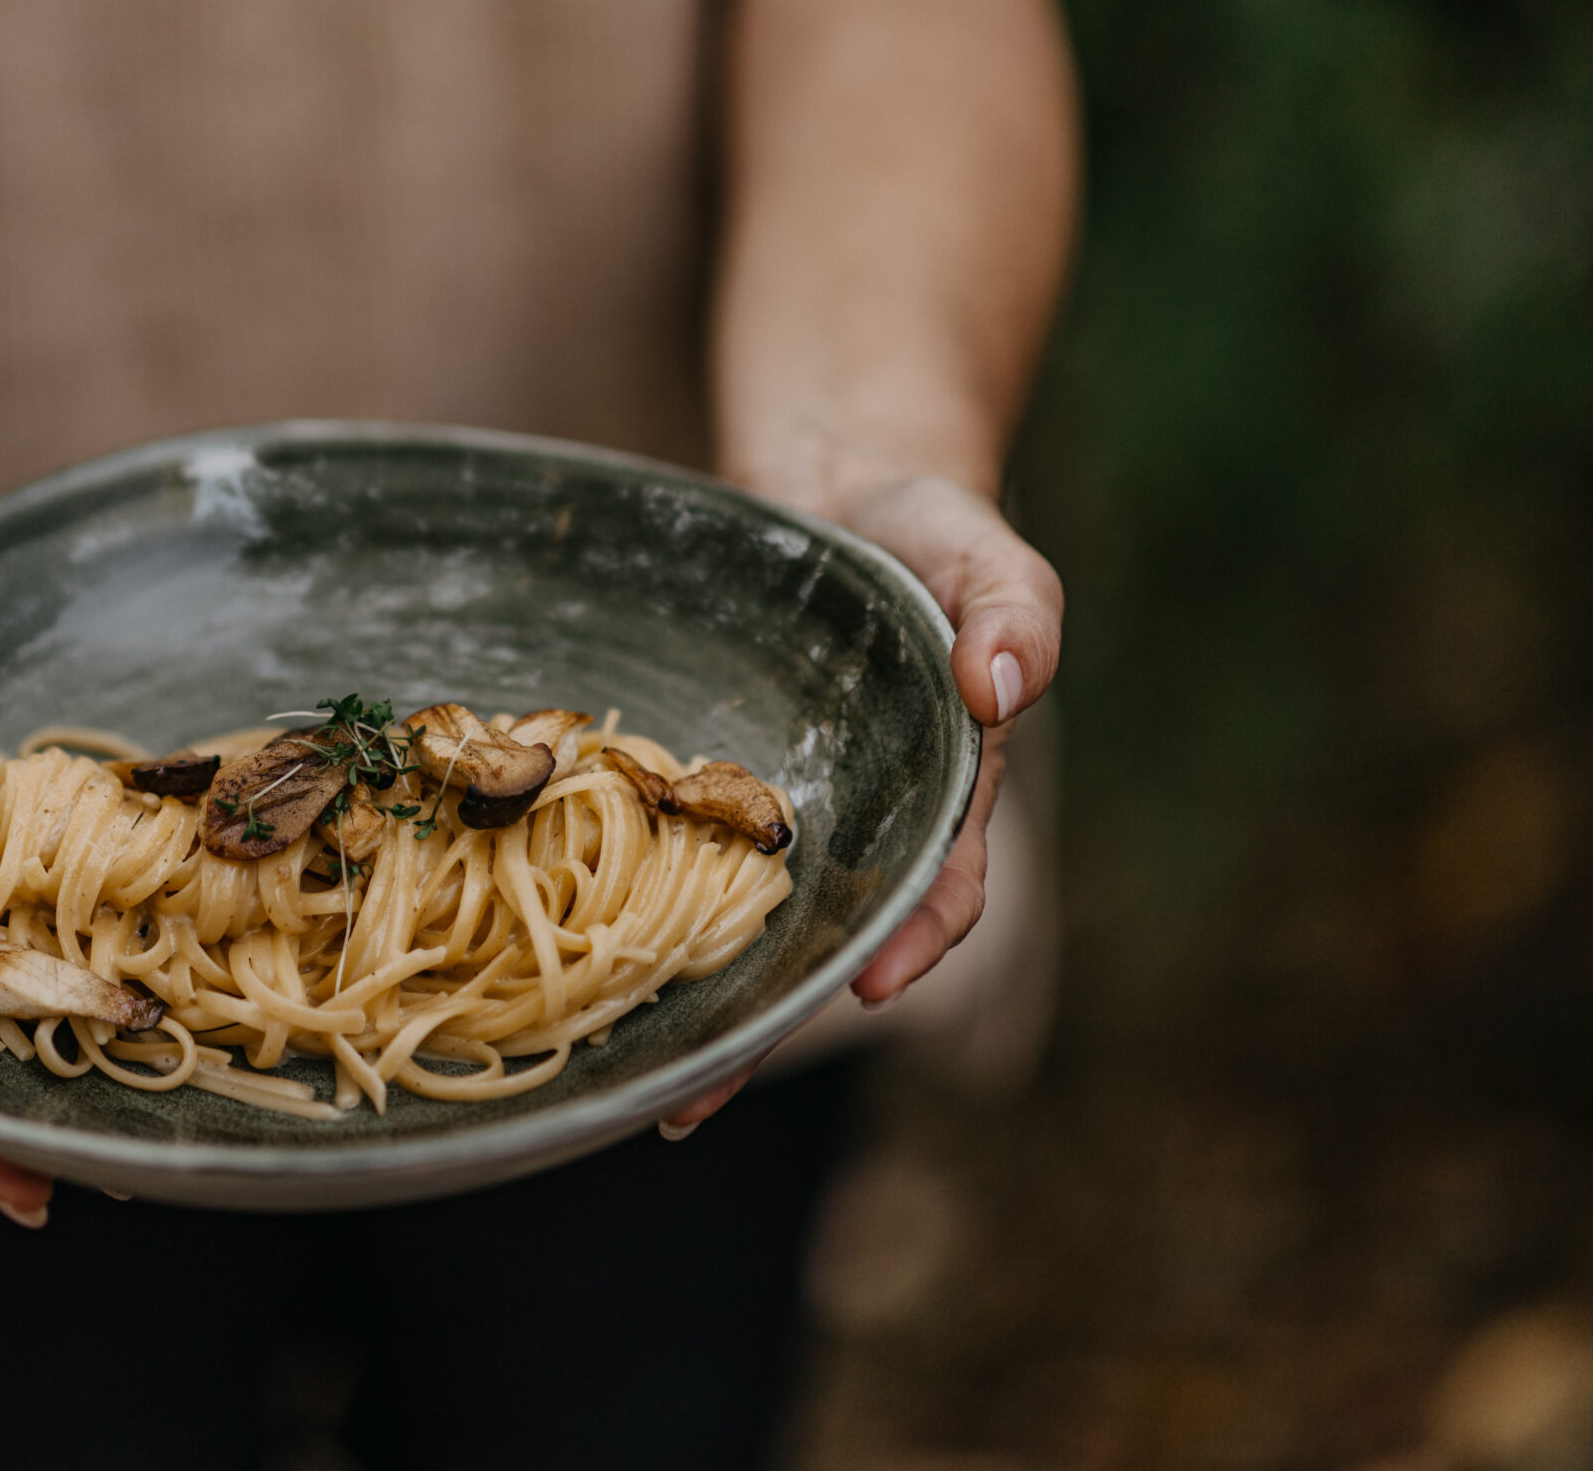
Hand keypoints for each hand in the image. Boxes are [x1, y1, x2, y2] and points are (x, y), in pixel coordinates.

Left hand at [656, 461, 1058, 1140]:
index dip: (911, 943)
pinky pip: (673, 854)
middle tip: (696, 1101)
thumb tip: (1004, 685)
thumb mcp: (986, 556)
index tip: (874, 986)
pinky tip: (578, 962)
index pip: (939, 889)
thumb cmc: (928, 534)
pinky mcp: (707, 783)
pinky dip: (633, 909)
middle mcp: (858, 826)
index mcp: (941, 794)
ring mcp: (777, 810)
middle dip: (766, 1024)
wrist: (836, 491)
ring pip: (738, 924)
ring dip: (692, 1002)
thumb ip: (1013, 613)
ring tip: (628, 1080)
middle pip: (819, 945)